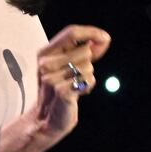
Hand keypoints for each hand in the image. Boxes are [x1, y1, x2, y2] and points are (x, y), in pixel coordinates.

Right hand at [12, 24, 109, 151]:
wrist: (47, 119)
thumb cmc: (60, 90)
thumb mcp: (69, 65)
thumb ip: (86, 50)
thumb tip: (103, 39)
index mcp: (45, 53)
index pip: (71, 32)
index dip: (91, 32)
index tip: (105, 38)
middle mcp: (45, 63)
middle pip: (85, 50)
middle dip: (88, 63)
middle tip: (76, 76)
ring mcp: (51, 78)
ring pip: (88, 66)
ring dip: (88, 77)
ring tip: (75, 86)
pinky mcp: (61, 91)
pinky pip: (89, 80)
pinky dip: (88, 87)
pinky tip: (77, 93)